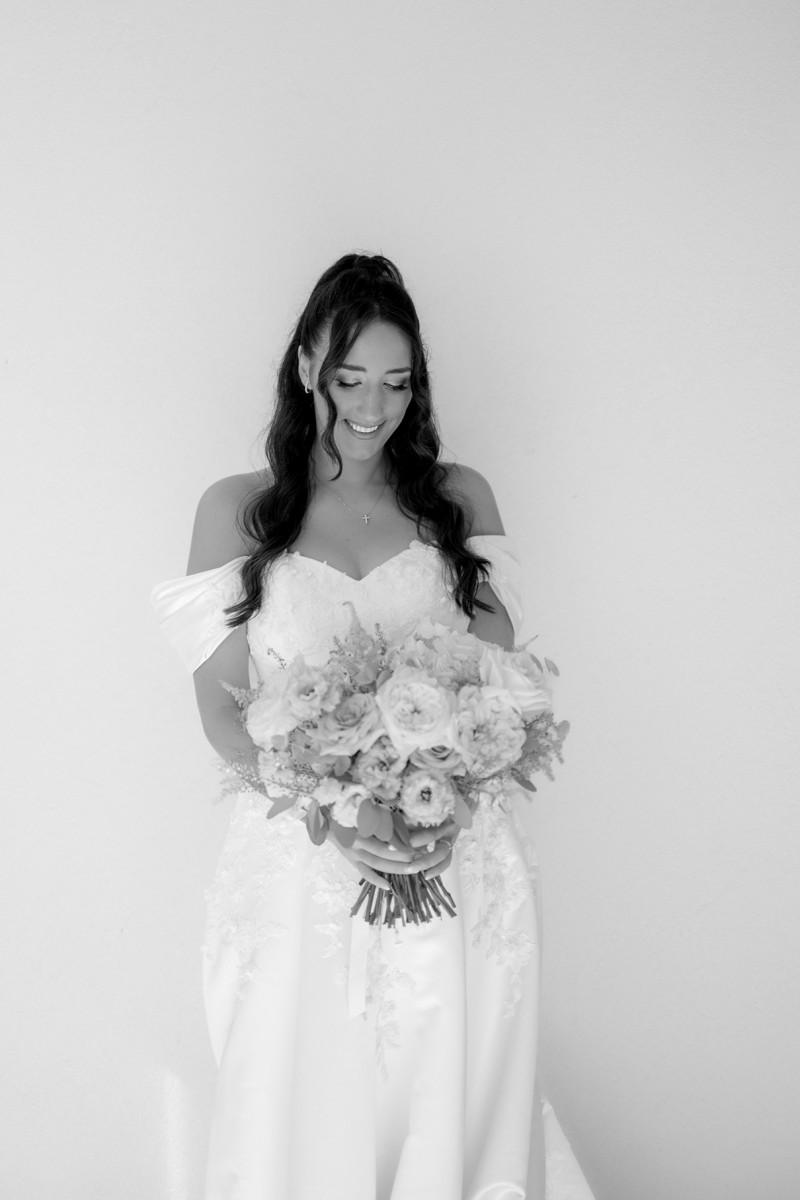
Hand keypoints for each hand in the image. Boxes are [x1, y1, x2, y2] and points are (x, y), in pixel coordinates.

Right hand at [327, 821, 458, 889]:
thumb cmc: (348, 809)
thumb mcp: (364, 808)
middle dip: (402, 857)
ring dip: (395, 868)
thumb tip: (404, 820)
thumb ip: (381, 815)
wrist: (326, 819)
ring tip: (412, 870)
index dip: (400, 843)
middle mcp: (357, 843)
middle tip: (420, 859)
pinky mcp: (352, 861)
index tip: (416, 844)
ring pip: (376, 864)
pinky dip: (376, 880)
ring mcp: (354, 854)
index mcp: (360, 827)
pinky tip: (388, 887)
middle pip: (383, 853)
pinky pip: (365, 873)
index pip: (383, 837)